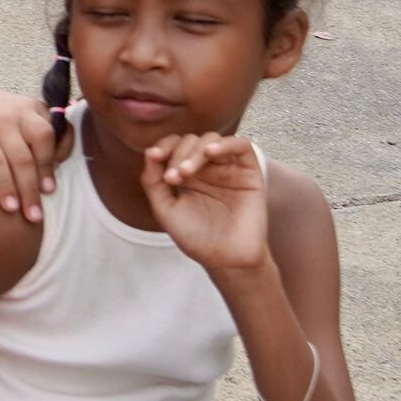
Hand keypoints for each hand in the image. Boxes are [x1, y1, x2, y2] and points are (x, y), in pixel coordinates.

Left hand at [0, 82, 58, 222]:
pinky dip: (62, 146)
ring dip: (48, 165)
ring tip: (49, 191)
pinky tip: (59, 166)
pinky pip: (57, 127)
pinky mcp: (38, 106)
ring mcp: (22, 109)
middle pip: (20, 155)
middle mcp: (0, 117)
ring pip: (43, 136)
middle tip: (34, 216)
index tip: (11, 209)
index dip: (4, 185)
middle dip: (28, 187)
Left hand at [138, 130, 270, 276]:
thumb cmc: (195, 238)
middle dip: (177, 154)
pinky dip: (225, 144)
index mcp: (186, 173)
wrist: (226, 260)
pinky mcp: (250, 173)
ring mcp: (228, 169)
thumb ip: (152, 181)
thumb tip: (150, 151)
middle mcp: (207, 168)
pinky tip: (210, 152)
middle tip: (173, 178)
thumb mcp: (165, 209)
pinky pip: (242, 146)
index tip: (154, 157)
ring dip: (195, 150)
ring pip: (211, 140)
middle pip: (190, 141)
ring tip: (186, 172)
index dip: (163, 146)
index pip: (173, 145)